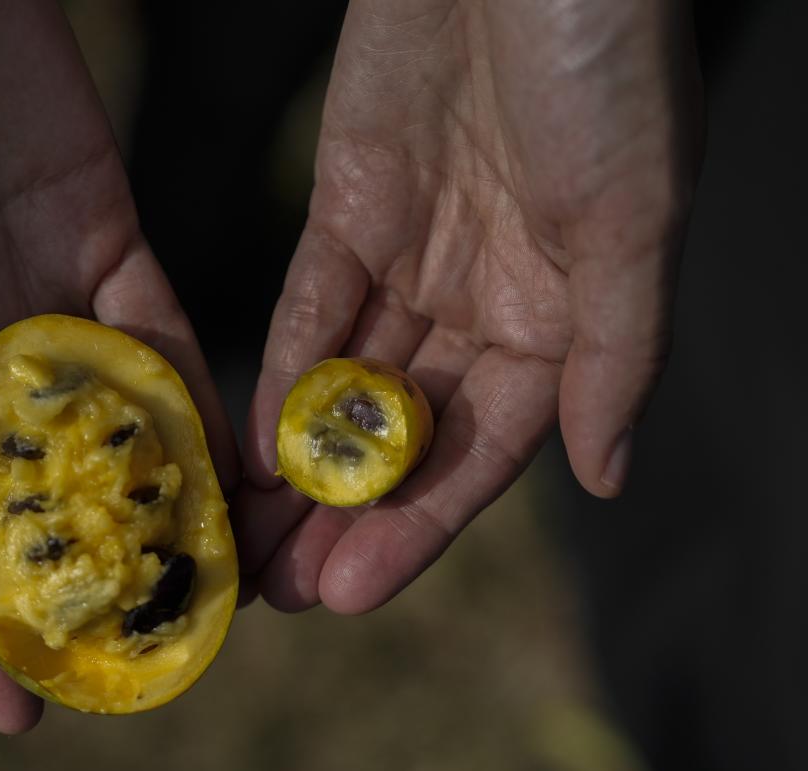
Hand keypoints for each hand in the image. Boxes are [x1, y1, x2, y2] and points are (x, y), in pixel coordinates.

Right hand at [0, 0, 236, 731]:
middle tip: (144, 654)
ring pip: (108, 423)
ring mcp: (37, 291)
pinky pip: (155, 330)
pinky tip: (225, 460)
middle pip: (31, 491)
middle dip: (78, 572)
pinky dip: (188, 393)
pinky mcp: (102, 229)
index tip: (14, 707)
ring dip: (152, 498)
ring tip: (206, 582)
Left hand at [238, 0, 700, 611]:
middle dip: (347, 514)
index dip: (421, 526)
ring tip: (251, 541)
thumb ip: (615, 355)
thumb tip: (607, 477)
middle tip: (284, 591)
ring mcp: (411, 257)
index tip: (354, 591)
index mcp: (561, 317)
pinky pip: (309, 308)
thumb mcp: (631, 219)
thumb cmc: (602, 69)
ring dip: (300, 463)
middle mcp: (484, 302)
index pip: (483, 452)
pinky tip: (250, 438)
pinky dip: (281, 370)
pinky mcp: (345, 208)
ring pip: (347, 385)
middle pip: (406, 434)